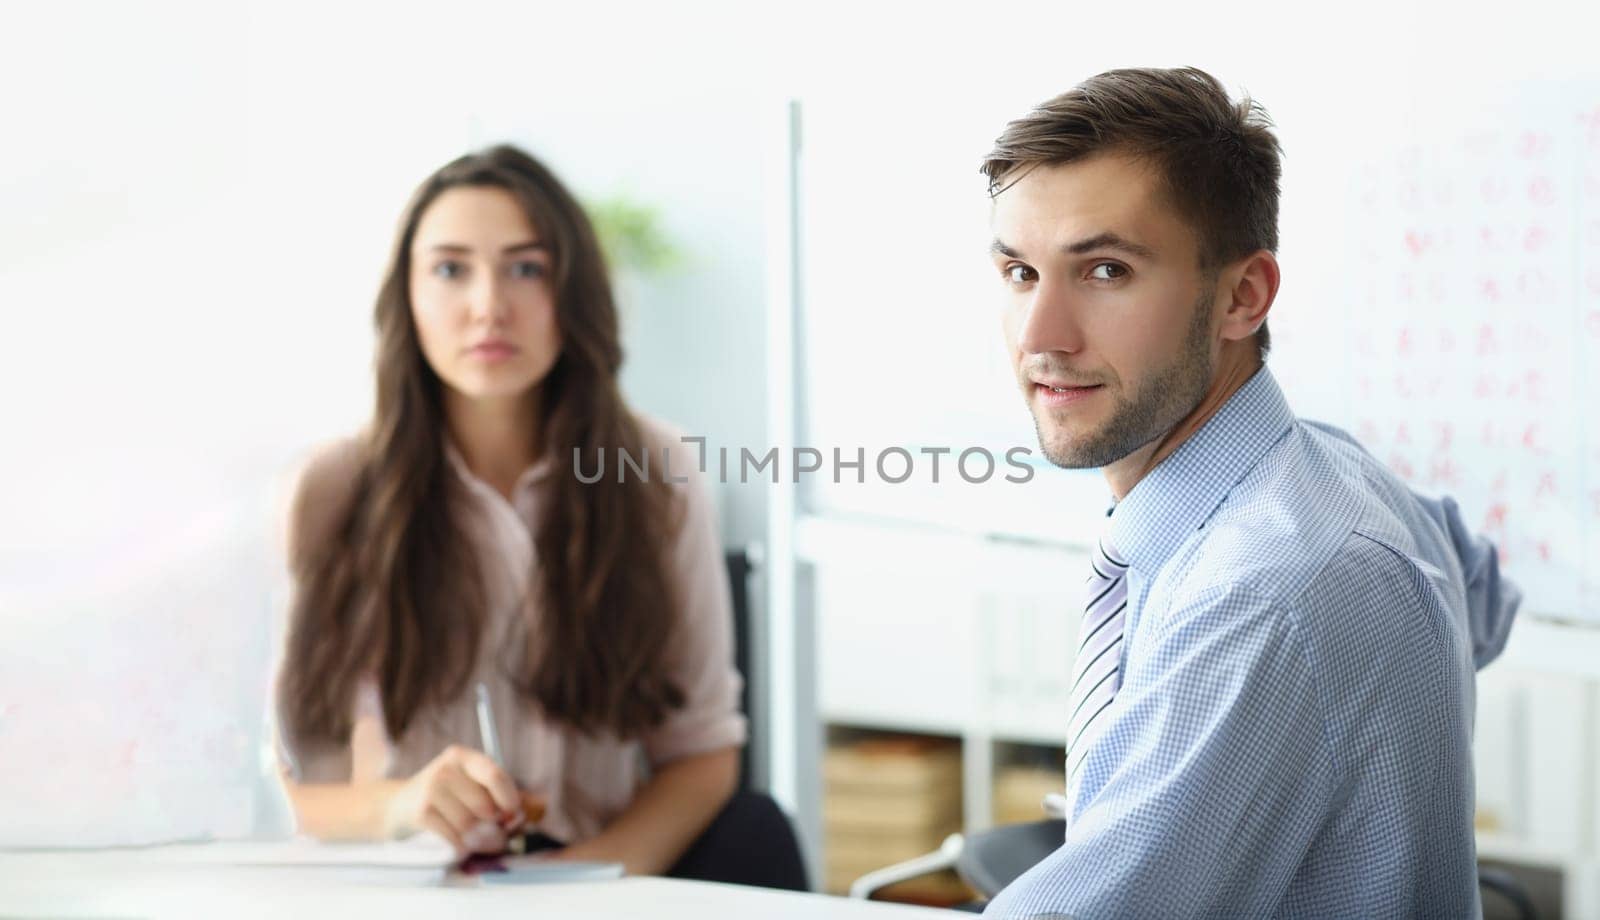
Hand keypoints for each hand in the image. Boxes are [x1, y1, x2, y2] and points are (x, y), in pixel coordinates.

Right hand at [382, 745, 523, 854]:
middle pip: (485, 806)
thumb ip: (501, 797)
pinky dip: (462, 847)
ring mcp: (431, 789)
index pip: (496, 776)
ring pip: (470, 824)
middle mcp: (446, 768)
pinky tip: (460, 845)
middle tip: (500, 837)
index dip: (510, 801)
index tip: (514, 817)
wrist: (397, 806)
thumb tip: (533, 812)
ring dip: (479, 841)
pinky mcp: (421, 812)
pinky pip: (454, 837)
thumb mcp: (469, 786)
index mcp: (463, 756)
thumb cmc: (444, 798)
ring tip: (479, 842)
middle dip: (497, 827)